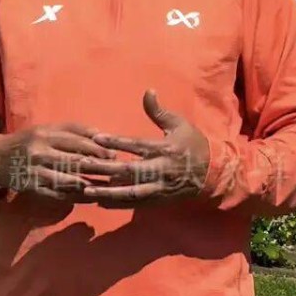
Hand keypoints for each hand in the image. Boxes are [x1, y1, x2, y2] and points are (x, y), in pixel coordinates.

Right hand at [0, 123, 116, 200]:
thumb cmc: (29, 141)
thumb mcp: (47, 129)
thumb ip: (73, 130)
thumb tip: (101, 134)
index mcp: (45, 134)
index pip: (76, 141)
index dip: (97, 148)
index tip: (113, 154)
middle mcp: (40, 152)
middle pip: (74, 160)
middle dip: (97, 167)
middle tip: (115, 172)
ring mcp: (35, 172)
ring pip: (67, 180)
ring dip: (89, 184)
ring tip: (107, 187)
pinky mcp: (32, 188)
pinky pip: (57, 194)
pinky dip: (75, 197)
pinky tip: (89, 198)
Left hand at [78, 90, 209, 207]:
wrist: (213, 174)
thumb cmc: (193, 144)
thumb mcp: (179, 124)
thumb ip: (159, 112)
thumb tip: (148, 91)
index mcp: (164, 149)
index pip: (135, 145)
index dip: (115, 142)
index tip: (96, 138)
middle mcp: (159, 170)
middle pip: (128, 171)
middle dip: (104, 169)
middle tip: (82, 165)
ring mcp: (158, 188)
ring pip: (129, 192)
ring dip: (107, 192)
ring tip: (86, 190)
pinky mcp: (158, 200)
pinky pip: (135, 204)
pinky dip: (117, 204)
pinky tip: (100, 202)